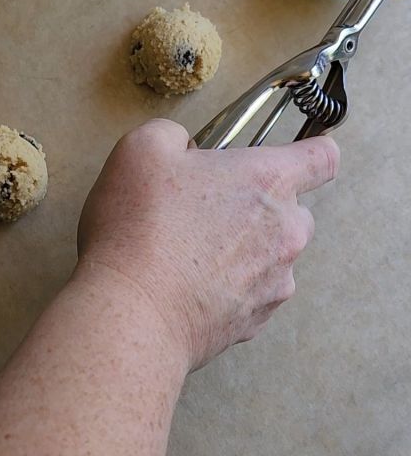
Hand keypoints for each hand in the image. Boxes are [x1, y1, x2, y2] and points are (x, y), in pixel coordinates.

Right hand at [77, 119, 338, 370]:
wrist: (133, 314)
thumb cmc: (140, 229)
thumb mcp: (143, 149)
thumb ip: (174, 135)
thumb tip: (181, 147)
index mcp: (268, 181)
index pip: (323, 157)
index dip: (310, 152)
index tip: (291, 157)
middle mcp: (285, 232)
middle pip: (296, 211)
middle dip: (261, 207)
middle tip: (210, 208)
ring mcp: (275, 281)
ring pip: (273, 256)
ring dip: (244, 251)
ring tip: (191, 253)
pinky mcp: (256, 321)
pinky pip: (252, 294)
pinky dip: (228, 288)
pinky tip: (187, 284)